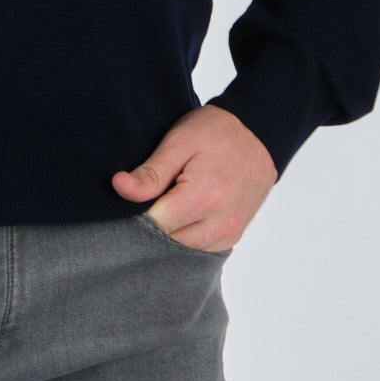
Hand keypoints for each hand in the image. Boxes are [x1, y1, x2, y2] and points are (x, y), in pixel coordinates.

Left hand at [111, 104, 277, 252]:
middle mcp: (220, 224)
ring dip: (171, 229)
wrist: (259, 134)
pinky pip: (200, 247)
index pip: (155, 224)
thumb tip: (119, 187)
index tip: (139, 192)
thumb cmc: (217, 132)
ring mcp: (229, 234)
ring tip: (172, 197)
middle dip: (155, 221)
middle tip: (155, 191)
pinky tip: (185, 210)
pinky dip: (187, 233)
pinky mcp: (233, 237)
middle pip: (168, 240)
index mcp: (204, 198)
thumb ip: (150, 172)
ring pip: (182, 248)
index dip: (139, 210)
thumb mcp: (179, 142)